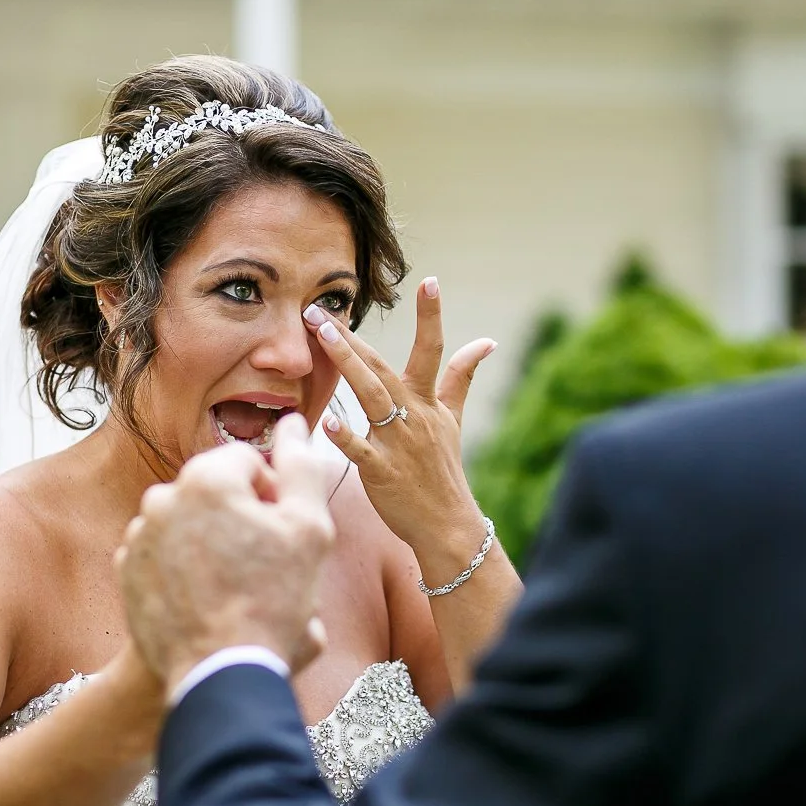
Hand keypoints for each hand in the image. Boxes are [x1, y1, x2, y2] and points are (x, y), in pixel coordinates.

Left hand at [113, 414, 334, 690]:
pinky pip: (162, 553)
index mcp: (207, 478)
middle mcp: (163, 498)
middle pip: (216, 490)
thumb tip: (295, 423)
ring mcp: (139, 536)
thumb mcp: (309, 528)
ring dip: (212, 539)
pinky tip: (207, 597)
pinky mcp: (126, 571)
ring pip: (188, 520)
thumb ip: (302, 466)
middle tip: (264, 561)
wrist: (220, 674)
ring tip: (235, 584)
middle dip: (241, 515)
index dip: (274, 496)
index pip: (249, 463)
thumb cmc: (273, 602)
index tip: (283, 533)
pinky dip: (183, 566)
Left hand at [303, 277, 496, 566]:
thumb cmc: (444, 470)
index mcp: (427, 402)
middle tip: (319, 310)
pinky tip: (325, 421)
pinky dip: (345, 436)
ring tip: (322, 337)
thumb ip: (462, 377)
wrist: (448, 525)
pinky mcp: (383, 472)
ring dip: (347, 364)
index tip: (430, 281)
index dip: (432, 316)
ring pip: (372, 396)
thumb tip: (486, 341)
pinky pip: (362, 451)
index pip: (432, 350)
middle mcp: (414, 416)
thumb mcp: (454, 419)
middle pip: (384, 368)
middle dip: (353, 337)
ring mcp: (398, 444)